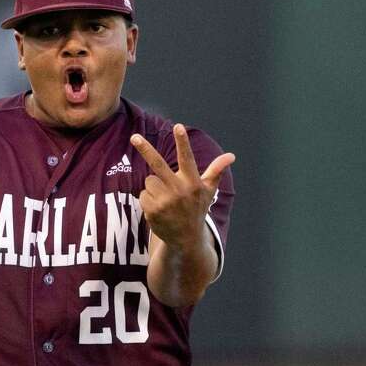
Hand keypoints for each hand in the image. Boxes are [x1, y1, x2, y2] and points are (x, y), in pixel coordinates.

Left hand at [130, 124, 234, 251]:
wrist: (186, 239)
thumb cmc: (197, 209)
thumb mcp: (208, 190)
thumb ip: (216, 171)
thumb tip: (231, 156)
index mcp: (193, 183)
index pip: (186, 158)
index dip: (182, 142)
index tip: (178, 127)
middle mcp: (179, 191)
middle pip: (157, 165)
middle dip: (145, 149)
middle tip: (134, 136)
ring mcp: (165, 202)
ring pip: (149, 180)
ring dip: (154, 186)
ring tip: (165, 198)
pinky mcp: (153, 211)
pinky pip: (143, 194)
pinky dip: (148, 199)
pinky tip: (159, 208)